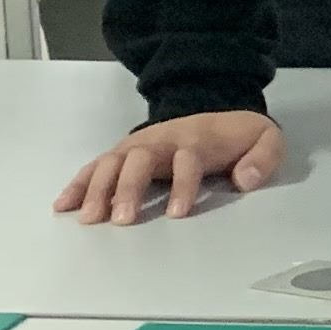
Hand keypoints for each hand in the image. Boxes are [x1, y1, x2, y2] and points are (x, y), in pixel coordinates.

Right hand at [54, 110, 285, 224]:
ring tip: (89, 218)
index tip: (178, 213)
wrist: (216, 110)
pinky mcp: (123, 152)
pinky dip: (79, 183)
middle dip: (129, 188)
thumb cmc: (238, 135)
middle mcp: (162, 139)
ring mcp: (138, 145)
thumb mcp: (266, 140)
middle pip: (141, 158)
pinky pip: (96, 165)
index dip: (183, 185)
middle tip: (122, 220)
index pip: (187, 159)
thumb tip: (245, 180)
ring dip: (98, 189)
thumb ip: (262, 158)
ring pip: (113, 162)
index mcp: (197, 139)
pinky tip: (64, 205)